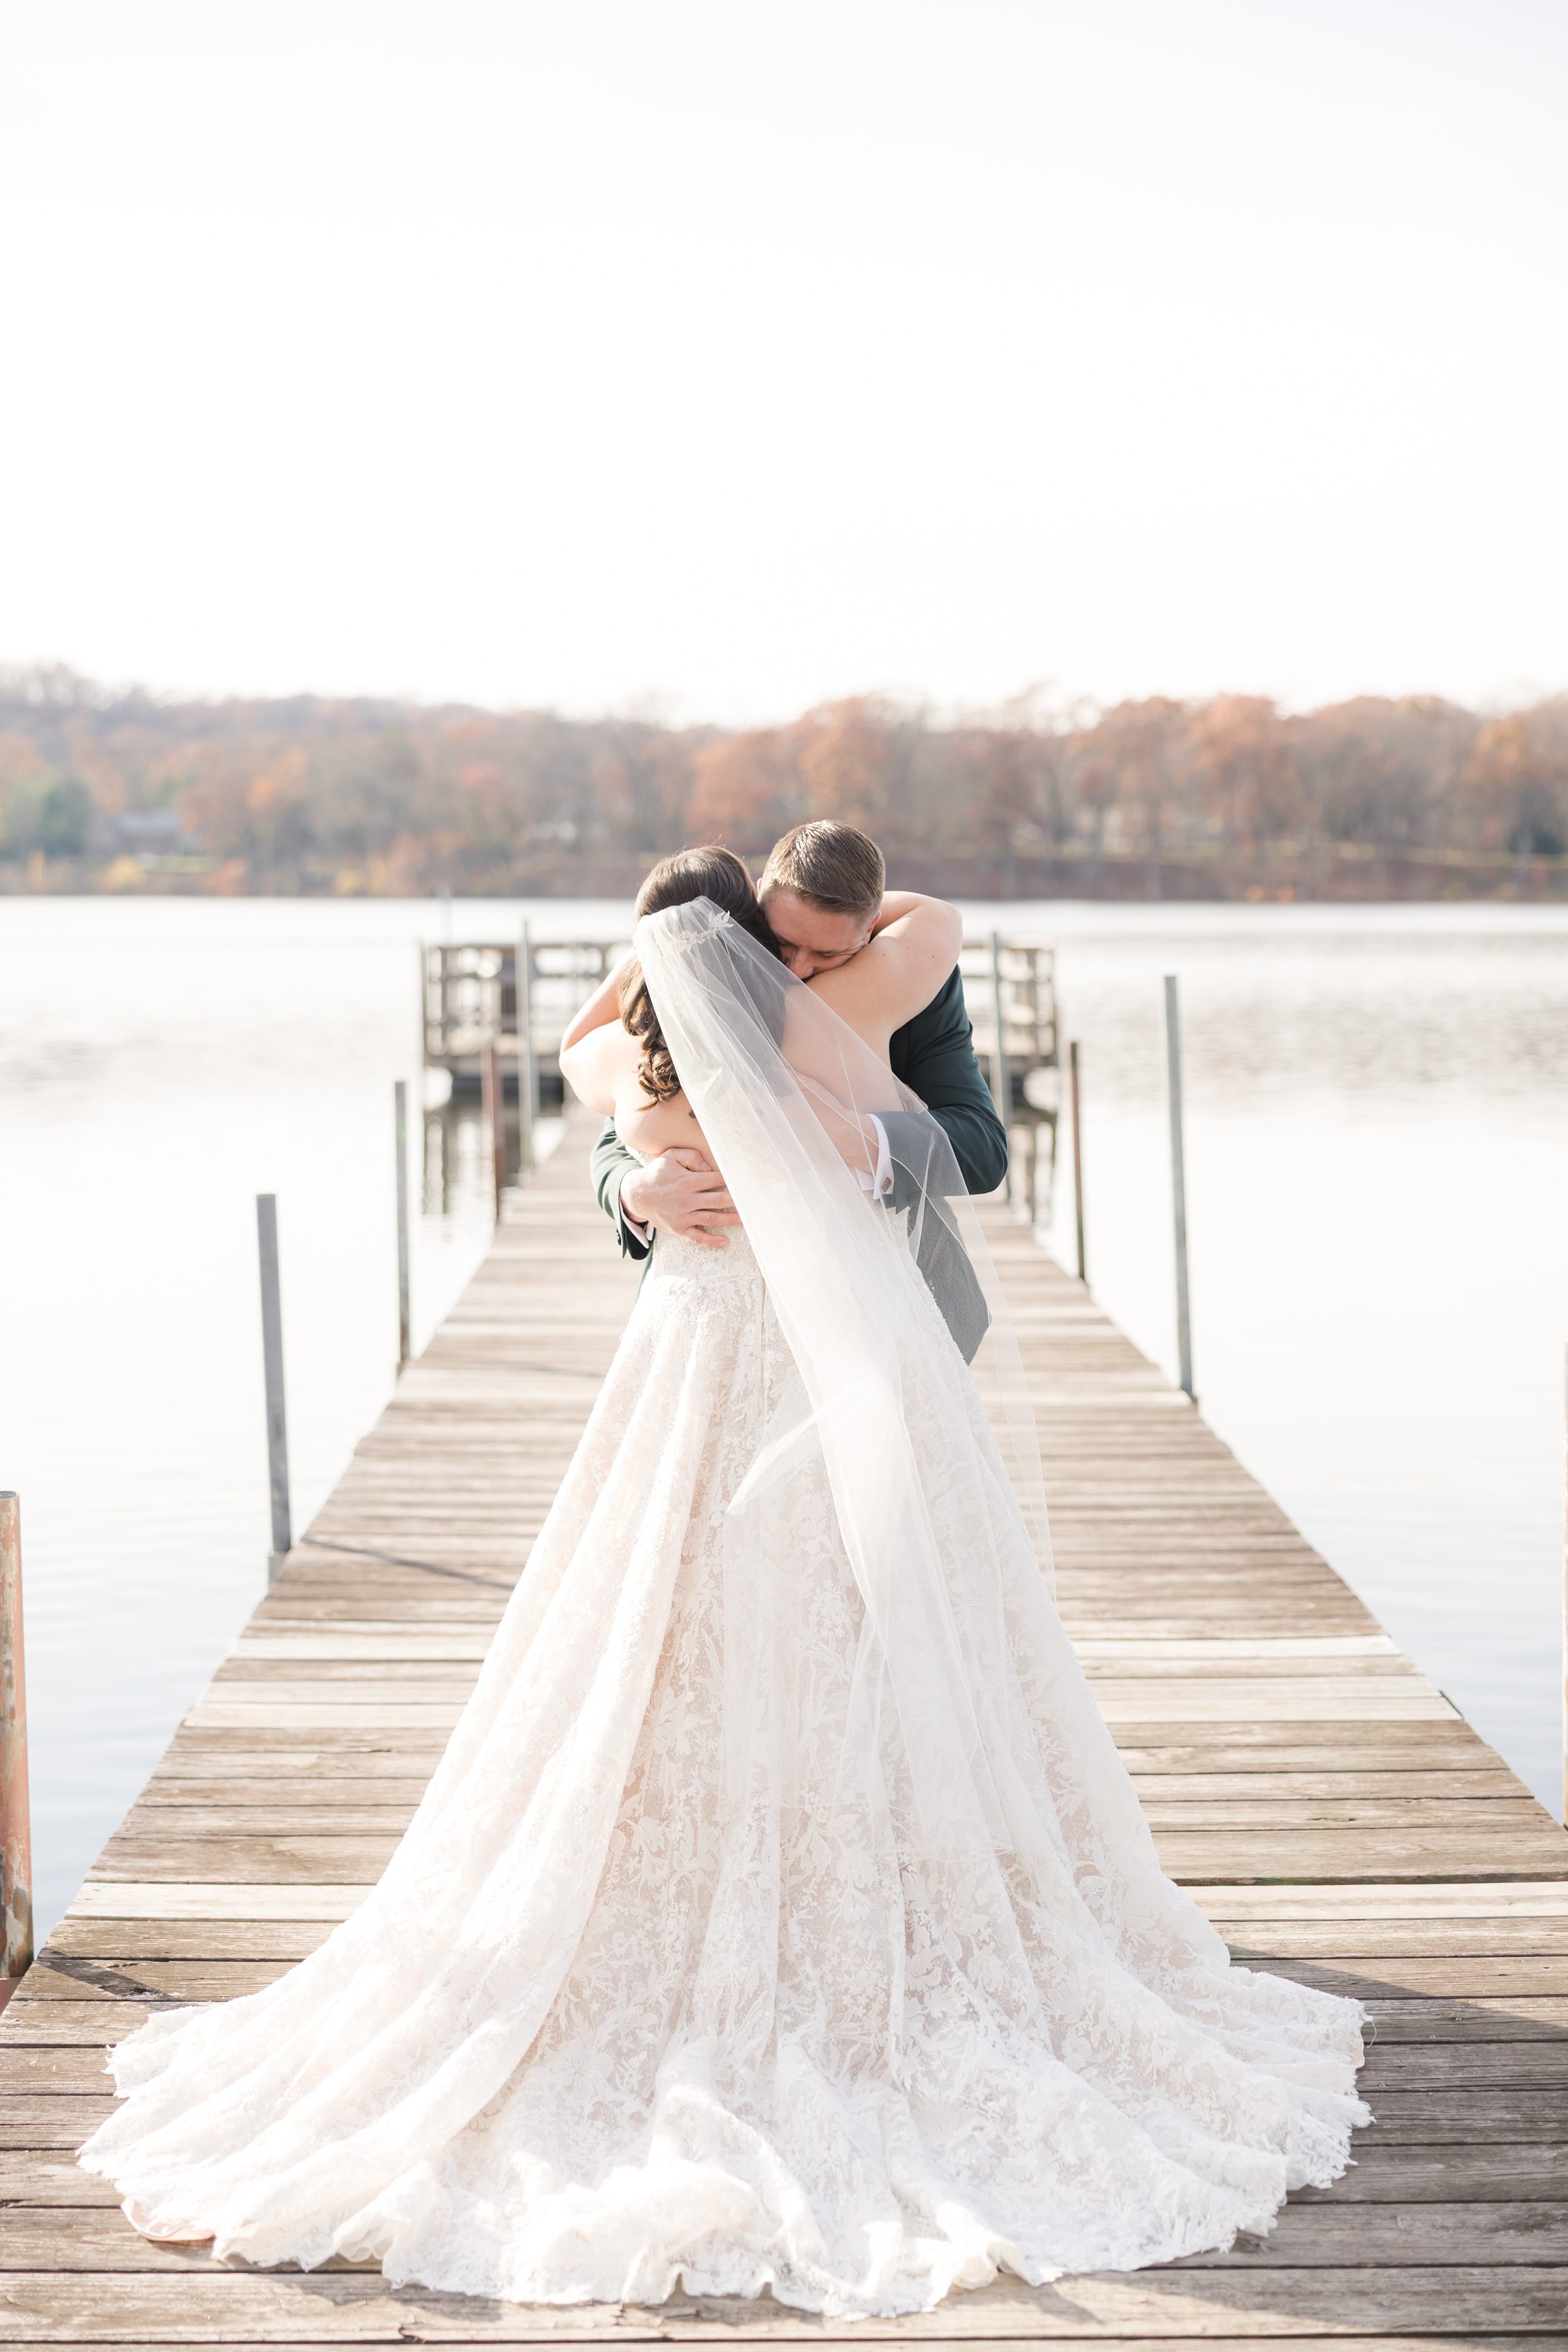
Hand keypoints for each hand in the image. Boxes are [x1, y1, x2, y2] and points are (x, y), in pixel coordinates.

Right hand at [620, 1150, 738, 1247]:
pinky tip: (725, 1241)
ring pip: (712, 1218)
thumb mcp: (670, 1157)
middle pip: (718, 1200)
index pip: (715, 1180)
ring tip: (746, 1220)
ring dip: (731, 1220)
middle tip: (752, 1202)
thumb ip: (691, 1156)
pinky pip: (698, 1237)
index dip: (731, 1181)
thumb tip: (709, 1167)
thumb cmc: (657, 1174)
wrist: (636, 1195)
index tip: (744, 1183)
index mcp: (687, 1181)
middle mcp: (686, 1200)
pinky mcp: (679, 1228)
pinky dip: (712, 1241)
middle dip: (736, 1201)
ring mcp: (683, 1216)